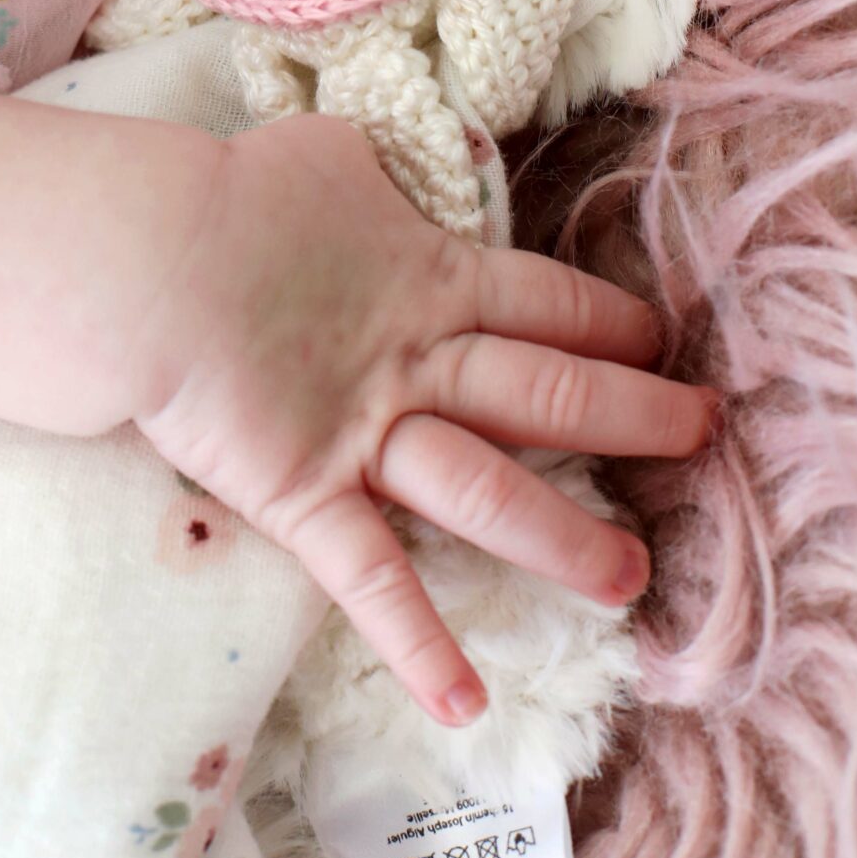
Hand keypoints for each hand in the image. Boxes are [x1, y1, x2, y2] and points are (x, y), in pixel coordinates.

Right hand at [129, 112, 716, 728]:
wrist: (152, 254)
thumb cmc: (236, 193)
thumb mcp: (327, 152)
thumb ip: (377, 170)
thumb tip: (399, 160)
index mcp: (431, 274)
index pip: (547, 301)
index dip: (610, 322)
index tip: (661, 342)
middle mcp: (419, 360)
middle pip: (548, 391)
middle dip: (636, 414)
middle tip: (704, 436)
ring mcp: (368, 433)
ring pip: (489, 492)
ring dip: (566, 538)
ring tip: (632, 580)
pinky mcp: (309, 494)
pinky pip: (371, 579)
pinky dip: (417, 643)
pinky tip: (465, 705)